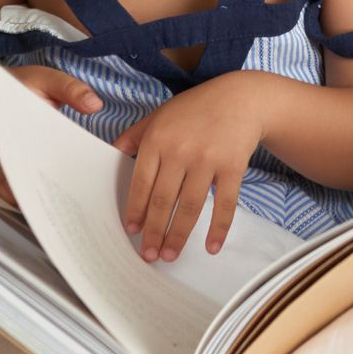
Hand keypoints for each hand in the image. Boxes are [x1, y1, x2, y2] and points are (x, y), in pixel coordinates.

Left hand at [113, 74, 266, 261]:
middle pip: (162, 200)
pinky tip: (212, 246)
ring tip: (170, 255)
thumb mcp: (160, 115)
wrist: (241, 98)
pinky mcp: (233, 167)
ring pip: (190, 207)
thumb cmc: (196, 108)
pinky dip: (219, 228)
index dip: (135, 211)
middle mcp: (180, 150)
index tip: (132, 231)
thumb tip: (111, 153)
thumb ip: (135, 135)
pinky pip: (224, 203)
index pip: (141, 183)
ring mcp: (208, 159)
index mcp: (158, 139)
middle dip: (154, 232)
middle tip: (148, 255)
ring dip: (178, 235)